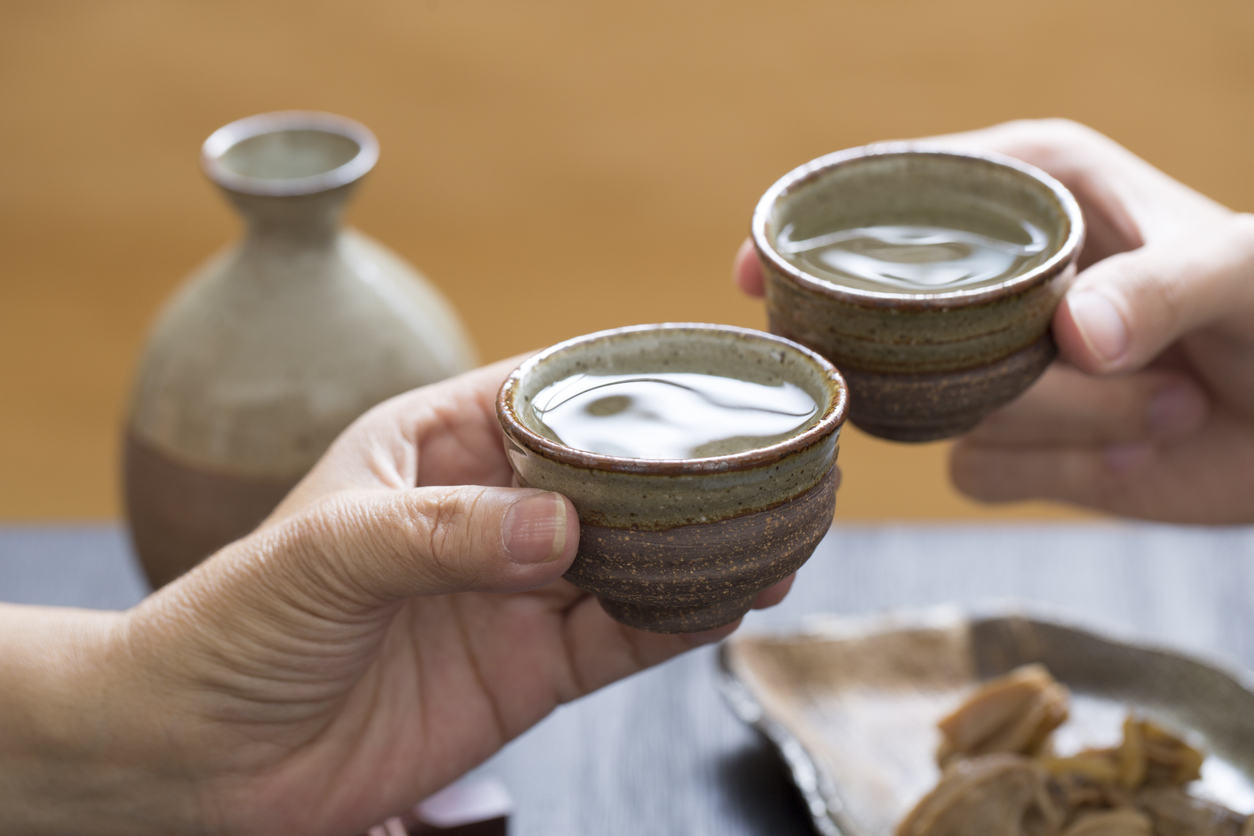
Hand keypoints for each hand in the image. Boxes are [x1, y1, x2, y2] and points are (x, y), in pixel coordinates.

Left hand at [0, 358, 794, 835]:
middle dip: (685, 467)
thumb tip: (563, 529)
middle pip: (609, 476)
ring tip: (776, 525)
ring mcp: (513, 593)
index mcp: (437, 444)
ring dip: (700, 545)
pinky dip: (678, 620)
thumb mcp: (327, 554)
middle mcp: (488, 510)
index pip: (548, 390)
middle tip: (765, 455)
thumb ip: (443, 535)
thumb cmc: (237, 622)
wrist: (202, 757)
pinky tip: (730, 600)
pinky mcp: (527, 673)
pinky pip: (621, 638)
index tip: (708, 367)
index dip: (626, 377)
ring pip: (631, 557)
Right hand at [733, 119, 1253, 522]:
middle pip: (894, 323)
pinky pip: (975, 471)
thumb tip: (1068, 337)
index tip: (759, 263)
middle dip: (986, 361)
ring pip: (938, 412)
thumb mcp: (1240, 271)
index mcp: (1031, 194)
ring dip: (1063, 421)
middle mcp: (996, 282)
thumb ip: (1160, 284)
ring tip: (1167, 400)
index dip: (820, 227)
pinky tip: (1135, 445)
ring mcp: (992, 370)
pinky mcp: (1009, 446)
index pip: (896, 195)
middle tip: (1075, 360)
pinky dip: (1058, 470)